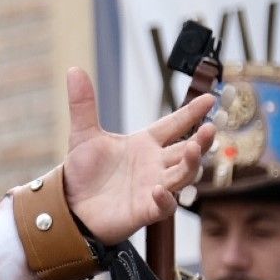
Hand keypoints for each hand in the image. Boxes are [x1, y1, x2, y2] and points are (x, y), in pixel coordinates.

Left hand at [61, 67, 213, 240]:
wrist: (69, 205)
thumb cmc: (83, 172)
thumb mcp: (83, 135)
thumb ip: (83, 105)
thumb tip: (74, 69)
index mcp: (145, 144)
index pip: (174, 124)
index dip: (191, 112)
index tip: (209, 98)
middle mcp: (155, 164)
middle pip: (188, 150)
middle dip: (202, 140)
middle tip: (210, 128)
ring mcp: (154, 187)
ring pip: (183, 175)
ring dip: (191, 164)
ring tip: (193, 149)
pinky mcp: (145, 210)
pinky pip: (164, 206)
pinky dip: (165, 198)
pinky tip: (158, 189)